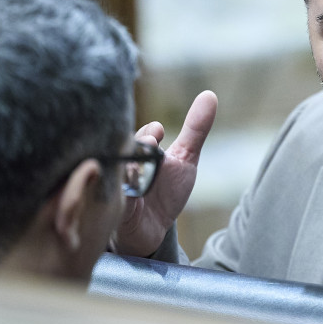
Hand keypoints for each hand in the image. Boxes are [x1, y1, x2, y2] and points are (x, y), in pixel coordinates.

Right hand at [111, 90, 216, 256]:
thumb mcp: (185, 159)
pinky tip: (131, 191)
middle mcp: (124, 164)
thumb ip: (195, 129)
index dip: (149, 134)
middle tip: (151, 146)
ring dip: (130, 170)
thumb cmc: (166, 190)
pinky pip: (113, 197)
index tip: (158, 132)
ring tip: (140, 171)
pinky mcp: (114, 207)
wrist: (154, 229)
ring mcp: (117, 184)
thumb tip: (209, 94)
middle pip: (126, 149)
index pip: (141, 136)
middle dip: (138, 147)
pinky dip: (122, 193)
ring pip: (118, 171)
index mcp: (139, 149)